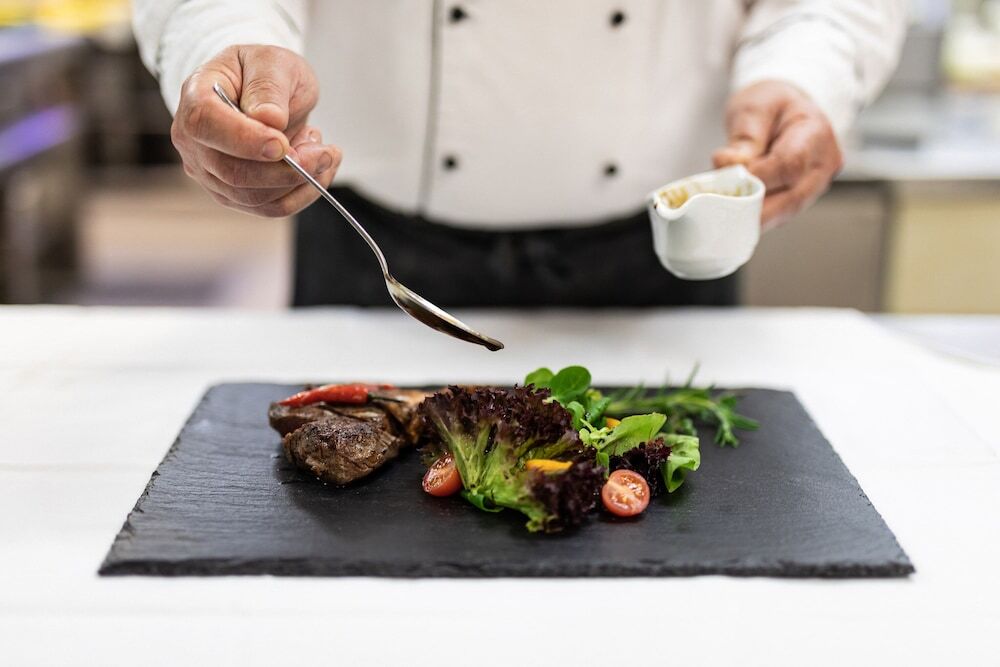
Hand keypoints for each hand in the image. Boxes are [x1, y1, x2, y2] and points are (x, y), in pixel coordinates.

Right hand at [171, 45, 341, 216]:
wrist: (265, 92)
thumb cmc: (264, 71)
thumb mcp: (273, 62)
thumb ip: (268, 86)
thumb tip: (269, 119)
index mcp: (196, 96)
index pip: (206, 124)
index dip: (245, 139)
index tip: (283, 144)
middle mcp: (193, 140)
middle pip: (233, 173)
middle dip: (286, 169)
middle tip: (323, 150)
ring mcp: (209, 172)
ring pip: (254, 197)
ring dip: (298, 181)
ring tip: (320, 150)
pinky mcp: (232, 193)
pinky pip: (269, 208)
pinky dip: (301, 194)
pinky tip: (319, 170)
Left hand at [712, 81, 842, 229]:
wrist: (784, 111)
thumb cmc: (771, 105)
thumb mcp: (754, 108)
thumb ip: (745, 137)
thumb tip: (730, 165)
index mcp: (816, 133)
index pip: (791, 164)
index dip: (760, 177)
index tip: (732, 176)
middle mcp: (824, 163)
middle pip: (793, 197)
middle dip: (755, 208)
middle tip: (723, 211)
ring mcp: (816, 184)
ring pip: (787, 211)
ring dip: (755, 216)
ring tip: (726, 213)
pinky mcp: (802, 197)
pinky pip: (781, 213)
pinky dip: (758, 215)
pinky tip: (736, 214)